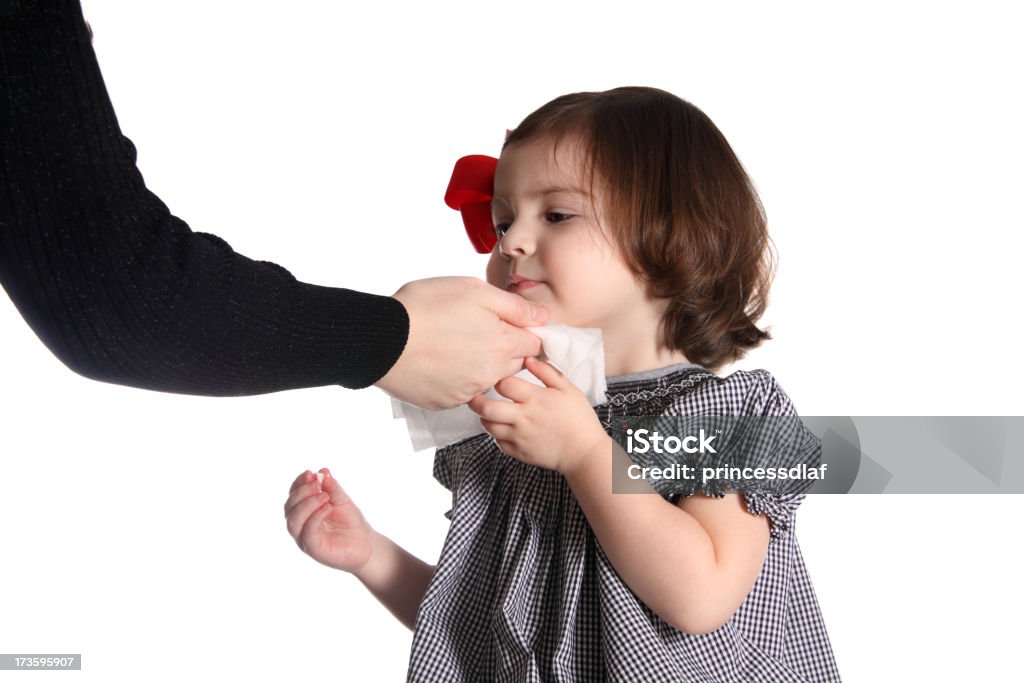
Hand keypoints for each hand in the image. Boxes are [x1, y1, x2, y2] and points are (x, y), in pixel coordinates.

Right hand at [283, 469, 373, 573]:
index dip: (298, 483)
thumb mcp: (342, 500)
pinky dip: (315, 517)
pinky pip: (307, 532)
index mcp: (304, 512)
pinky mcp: (313, 549)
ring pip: (293, 520)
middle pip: (289, 507)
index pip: (293, 495)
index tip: (309, 473)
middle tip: (318, 483)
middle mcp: (301, 525)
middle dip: (302, 492)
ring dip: (307, 504)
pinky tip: (328, 507)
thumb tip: (323, 471)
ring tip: (324, 496)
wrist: (366, 545)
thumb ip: (332, 487)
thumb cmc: (351, 523)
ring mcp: (305, 538)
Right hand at [377, 277, 547, 409]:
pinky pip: (463, 391)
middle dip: (505, 348)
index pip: (536, 344)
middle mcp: (490, 374)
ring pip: (489, 379)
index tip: (510, 324)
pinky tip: (440, 361)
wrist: (381, 339)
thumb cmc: (426, 307)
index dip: (525, 331)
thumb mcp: (475, 291)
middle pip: (515, 364)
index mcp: (503, 345)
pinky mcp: (445, 402)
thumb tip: (542, 317)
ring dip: (482, 365)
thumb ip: (515, 306)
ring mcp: (468, 392)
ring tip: (455, 345)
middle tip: (478, 331)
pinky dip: (457, 378)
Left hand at [468, 357, 608, 474]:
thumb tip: (528, 359)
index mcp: (534, 399)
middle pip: (486, 407)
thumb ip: (547, 372)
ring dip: (485, 417)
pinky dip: (497, 434)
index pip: (503, 384)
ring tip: (489, 412)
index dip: (499, 380)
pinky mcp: (518, 452)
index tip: (500, 381)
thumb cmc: (578, 418)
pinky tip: (504, 428)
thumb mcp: (568, 389)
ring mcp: (518, 437)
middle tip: (475, 396)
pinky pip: (498, 442)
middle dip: (476, 400)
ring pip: (488, 426)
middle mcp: (522, 418)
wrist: (583, 452)